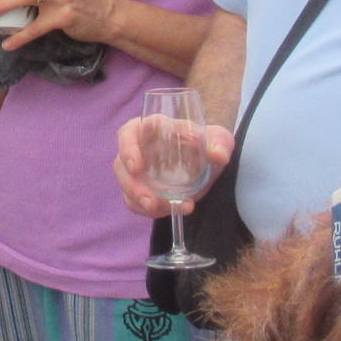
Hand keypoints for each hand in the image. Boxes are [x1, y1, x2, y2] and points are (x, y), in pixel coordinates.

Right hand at [114, 115, 230, 217]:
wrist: (208, 161)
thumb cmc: (207, 143)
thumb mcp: (219, 139)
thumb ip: (220, 143)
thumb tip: (218, 155)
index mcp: (152, 129)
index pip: (129, 133)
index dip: (128, 148)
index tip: (137, 167)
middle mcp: (139, 148)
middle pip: (121, 165)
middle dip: (132, 186)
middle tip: (151, 202)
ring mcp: (139, 171)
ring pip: (126, 186)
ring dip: (139, 201)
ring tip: (164, 209)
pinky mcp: (143, 189)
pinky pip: (134, 202)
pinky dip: (149, 211)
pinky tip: (171, 211)